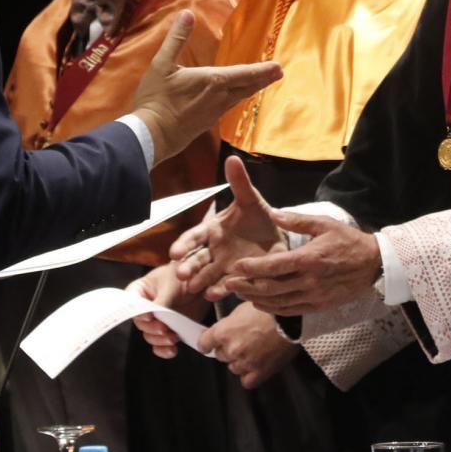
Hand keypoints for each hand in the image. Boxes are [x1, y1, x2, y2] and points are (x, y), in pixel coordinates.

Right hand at [127, 263, 208, 358]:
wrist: (201, 283)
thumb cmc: (181, 276)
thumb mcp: (171, 284)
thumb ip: (162, 300)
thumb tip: (154, 315)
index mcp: (140, 291)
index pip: (130, 304)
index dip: (137, 312)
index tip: (149, 316)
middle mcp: (145, 308)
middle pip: (140, 324)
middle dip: (152, 328)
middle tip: (163, 327)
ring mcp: (156, 320)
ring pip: (150, 336)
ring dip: (160, 340)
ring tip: (172, 337)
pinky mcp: (168, 330)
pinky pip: (160, 346)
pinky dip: (165, 350)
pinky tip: (172, 350)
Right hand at [131, 12, 280, 163]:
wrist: (152, 135)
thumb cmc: (156, 99)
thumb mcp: (161, 64)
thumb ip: (176, 38)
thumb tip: (186, 14)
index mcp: (213, 81)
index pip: (245, 73)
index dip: (263, 70)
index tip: (278, 67)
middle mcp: (219, 98)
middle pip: (247, 87)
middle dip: (263, 79)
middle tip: (278, 73)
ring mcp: (214, 113)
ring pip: (239, 98)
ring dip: (252, 89)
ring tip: (261, 83)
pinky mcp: (207, 123)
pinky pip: (228, 107)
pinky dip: (237, 99)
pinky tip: (234, 99)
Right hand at [169, 156, 285, 299]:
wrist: (276, 237)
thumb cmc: (257, 218)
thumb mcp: (251, 200)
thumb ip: (240, 183)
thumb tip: (233, 158)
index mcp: (213, 230)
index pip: (194, 237)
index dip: (184, 244)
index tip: (174, 253)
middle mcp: (214, 250)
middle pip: (196, 259)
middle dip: (188, 267)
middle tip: (181, 274)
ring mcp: (223, 266)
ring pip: (206, 275)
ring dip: (199, 281)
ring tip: (194, 288)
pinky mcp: (236, 278)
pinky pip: (226, 285)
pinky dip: (220, 289)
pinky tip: (214, 293)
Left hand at [198, 302, 298, 388]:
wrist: (291, 319)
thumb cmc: (268, 310)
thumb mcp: (241, 308)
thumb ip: (227, 322)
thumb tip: (220, 329)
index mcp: (223, 331)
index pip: (203, 344)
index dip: (207, 342)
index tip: (210, 342)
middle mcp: (231, 349)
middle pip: (220, 355)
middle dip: (227, 349)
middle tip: (240, 340)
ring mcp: (246, 362)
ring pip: (233, 368)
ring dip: (239, 361)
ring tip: (251, 349)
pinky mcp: (260, 372)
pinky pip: (247, 381)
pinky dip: (250, 374)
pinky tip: (255, 364)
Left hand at [226, 212, 381, 315]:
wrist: (374, 264)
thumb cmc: (348, 240)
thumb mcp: (324, 223)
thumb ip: (296, 220)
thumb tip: (273, 213)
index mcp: (309, 259)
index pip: (273, 266)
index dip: (251, 268)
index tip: (235, 267)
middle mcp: (309, 281)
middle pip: (270, 288)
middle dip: (246, 286)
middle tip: (228, 283)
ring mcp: (314, 296)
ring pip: (278, 303)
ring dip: (256, 299)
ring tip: (239, 293)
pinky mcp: (318, 306)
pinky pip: (290, 311)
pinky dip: (272, 309)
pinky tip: (260, 304)